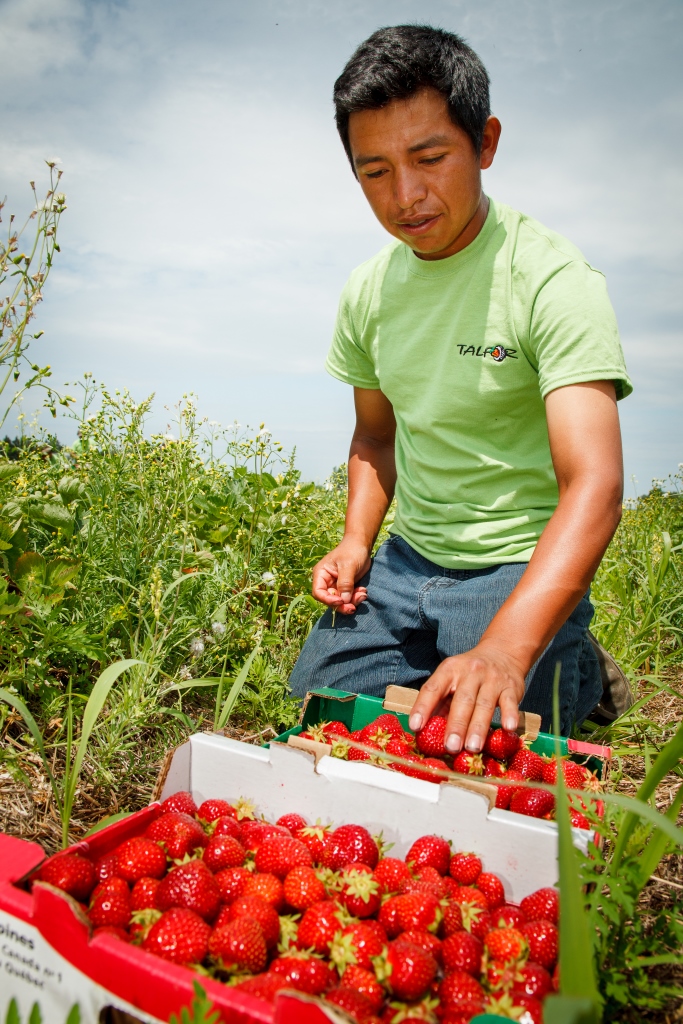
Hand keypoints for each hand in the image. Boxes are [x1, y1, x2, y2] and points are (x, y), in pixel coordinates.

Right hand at [311, 537, 371, 613]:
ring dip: (351, 602)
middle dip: (342, 604)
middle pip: (330, 600)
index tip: (341, 601)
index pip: (318, 592)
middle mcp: (326, 581)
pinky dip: (356, 597)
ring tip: (362, 594)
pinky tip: (363, 591)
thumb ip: (345, 583)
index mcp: (321, 574)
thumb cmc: (352, 551)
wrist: (361, 545)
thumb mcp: (348, 566)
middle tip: (353, 607)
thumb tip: (343, 600)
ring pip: (340, 601)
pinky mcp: (346, 587)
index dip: (328, 600)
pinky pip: (349, 598)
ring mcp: (336, 585)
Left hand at [408, 643, 525, 753]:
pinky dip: (510, 715)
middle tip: (450, 747)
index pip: (433, 688)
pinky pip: (510, 702)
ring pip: (484, 704)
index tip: (415, 726)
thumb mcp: (451, 680)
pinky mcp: (511, 687)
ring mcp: (492, 678)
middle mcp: (470, 672)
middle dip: (456, 725)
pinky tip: (508, 728)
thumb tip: (425, 731)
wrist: (503, 652)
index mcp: (449, 670)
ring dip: (478, 727)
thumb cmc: (469, 675)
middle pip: (462, 700)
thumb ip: (440, 703)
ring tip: (472, 748)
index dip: (423, 707)